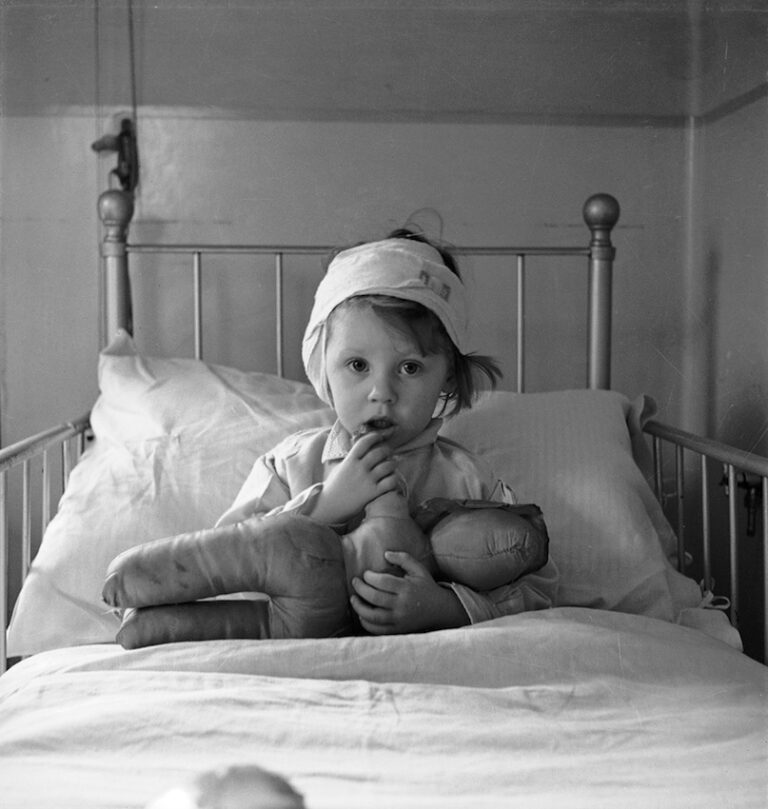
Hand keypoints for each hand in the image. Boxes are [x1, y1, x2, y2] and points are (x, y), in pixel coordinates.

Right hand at [310, 432, 397, 524]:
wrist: (330, 506)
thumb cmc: (333, 486)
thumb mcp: (338, 468)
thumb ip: (349, 458)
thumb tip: (358, 448)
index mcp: (350, 460)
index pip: (364, 442)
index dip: (374, 436)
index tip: (379, 437)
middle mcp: (359, 469)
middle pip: (379, 452)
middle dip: (387, 450)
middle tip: (388, 452)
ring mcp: (367, 481)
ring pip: (388, 466)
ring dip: (392, 463)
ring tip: (392, 464)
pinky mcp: (372, 493)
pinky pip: (390, 482)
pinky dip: (394, 478)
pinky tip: (391, 478)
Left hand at [350, 551, 468, 634]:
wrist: (440, 610)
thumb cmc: (426, 587)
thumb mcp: (419, 569)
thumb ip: (403, 558)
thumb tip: (386, 554)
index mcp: (407, 588)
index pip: (383, 582)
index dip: (370, 577)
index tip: (365, 574)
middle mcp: (402, 604)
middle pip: (375, 597)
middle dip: (361, 589)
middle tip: (355, 582)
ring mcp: (399, 619)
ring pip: (373, 616)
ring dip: (359, 607)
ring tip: (353, 599)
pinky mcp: (398, 630)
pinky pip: (378, 629)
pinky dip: (366, 623)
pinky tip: (362, 615)